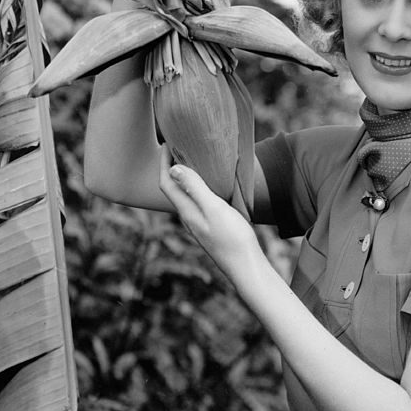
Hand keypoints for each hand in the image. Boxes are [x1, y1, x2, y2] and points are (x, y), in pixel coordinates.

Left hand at [158, 146, 262, 286]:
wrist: (247, 268)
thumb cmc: (232, 239)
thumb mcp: (214, 208)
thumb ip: (195, 188)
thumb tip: (173, 168)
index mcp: (187, 211)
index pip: (167, 183)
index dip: (163, 162)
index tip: (167, 143)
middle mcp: (189, 217)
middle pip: (173, 188)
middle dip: (172, 167)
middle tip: (179, 146)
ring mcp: (200, 223)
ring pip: (186, 195)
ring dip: (186, 176)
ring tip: (194, 159)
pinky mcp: (211, 226)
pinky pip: (198, 201)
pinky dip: (199, 186)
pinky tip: (211, 182)